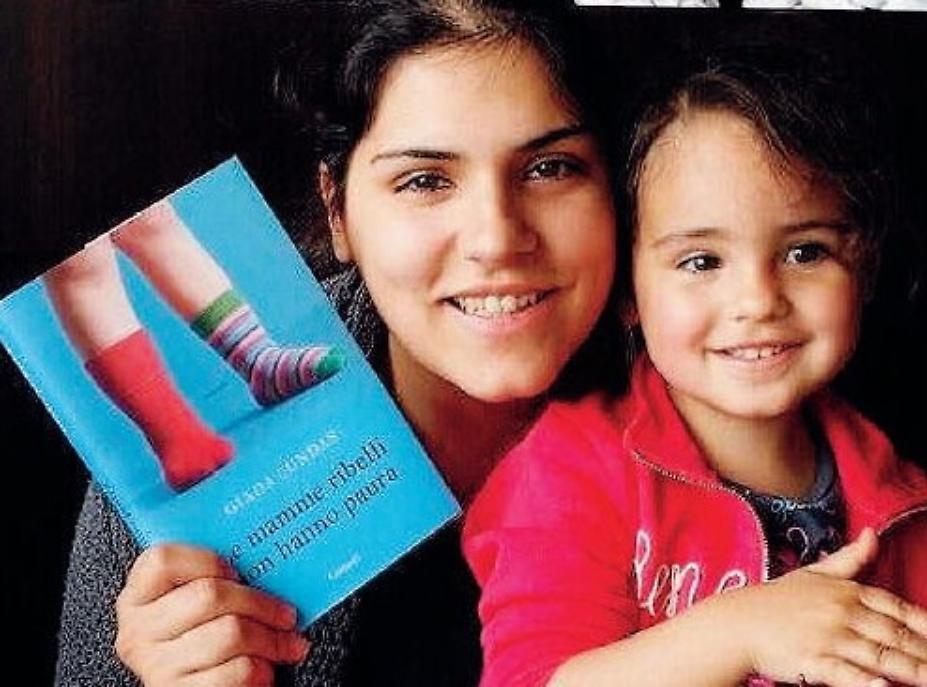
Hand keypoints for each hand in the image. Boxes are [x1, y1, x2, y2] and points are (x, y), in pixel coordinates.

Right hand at [115, 544, 309, 686]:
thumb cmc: (205, 640)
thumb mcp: (194, 606)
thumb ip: (214, 579)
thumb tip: (263, 560)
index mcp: (138, 598)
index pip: (163, 560)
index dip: (207, 560)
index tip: (238, 570)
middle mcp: (139, 631)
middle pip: (209, 594)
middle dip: (260, 603)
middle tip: (285, 613)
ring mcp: (156, 665)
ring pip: (230, 633)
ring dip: (270, 638)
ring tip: (284, 642)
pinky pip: (236, 671)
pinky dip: (261, 668)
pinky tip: (265, 667)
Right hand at [733, 528, 926, 686]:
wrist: (737, 623)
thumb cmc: (776, 601)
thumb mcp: (814, 573)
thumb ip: (850, 558)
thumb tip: (873, 534)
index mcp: (846, 592)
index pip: (896, 607)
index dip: (925, 624)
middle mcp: (842, 614)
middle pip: (896, 635)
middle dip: (925, 652)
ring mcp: (829, 639)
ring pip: (881, 657)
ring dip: (913, 670)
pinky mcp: (815, 663)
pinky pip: (848, 676)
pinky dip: (868, 683)